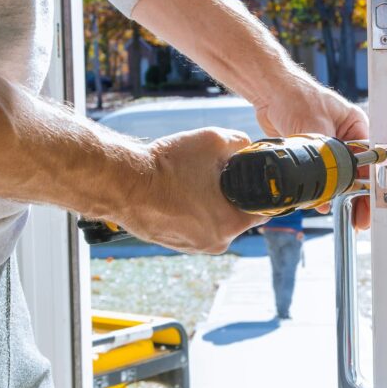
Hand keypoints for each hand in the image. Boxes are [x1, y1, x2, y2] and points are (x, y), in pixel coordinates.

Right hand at [114, 127, 264, 252]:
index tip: (255, 178)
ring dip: (210, 203)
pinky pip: (194, 226)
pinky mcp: (174, 244)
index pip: (263, 211)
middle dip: (232, 195)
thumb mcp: (212, 140)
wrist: (122, 183)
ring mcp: (193, 247)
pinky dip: (191, 211)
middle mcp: (214, 243)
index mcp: (230, 224)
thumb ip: (240, 143)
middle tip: (215, 174)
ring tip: (192, 182)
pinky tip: (179, 193)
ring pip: (214, 221)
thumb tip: (248, 147)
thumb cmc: (167, 165)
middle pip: (237, 215)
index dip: (263, 191)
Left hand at [254, 76, 370, 228]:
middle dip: (358, 196)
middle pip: (358, 174)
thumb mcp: (315, 128)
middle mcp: (347, 138)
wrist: (269, 92)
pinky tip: (321, 201)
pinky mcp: (313, 154)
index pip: (371, 161)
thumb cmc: (295, 96)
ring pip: (340, 178)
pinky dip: (322, 189)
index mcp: (357, 127)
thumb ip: (322, 160)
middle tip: (357, 218)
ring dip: (339, 194)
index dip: (373, 186)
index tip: (370, 205)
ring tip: (343, 213)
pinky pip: (322, 177)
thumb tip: (325, 192)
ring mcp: (330, 147)